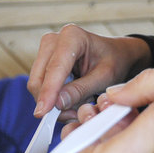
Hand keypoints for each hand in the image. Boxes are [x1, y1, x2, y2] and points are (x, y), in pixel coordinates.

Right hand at [27, 23, 151, 118]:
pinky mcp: (43, 62)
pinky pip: (40, 86)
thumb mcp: (104, 77)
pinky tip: (72, 100)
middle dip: (52, 101)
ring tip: (77, 106)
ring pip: (37, 85)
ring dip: (53, 102)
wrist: (116, 54)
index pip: (55, 68)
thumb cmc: (114, 62)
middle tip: (72, 116)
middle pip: (40, 78)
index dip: (48, 91)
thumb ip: (81, 90)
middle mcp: (54, 40)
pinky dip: (54, 98)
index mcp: (72, 36)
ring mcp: (46, 50)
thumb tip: (56, 103)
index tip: (43, 112)